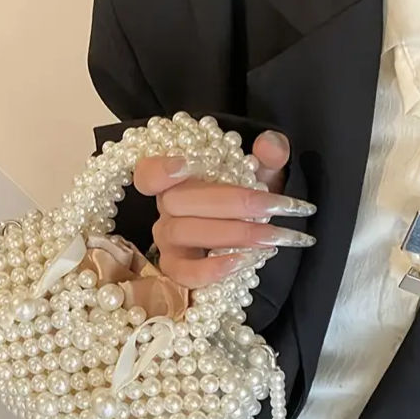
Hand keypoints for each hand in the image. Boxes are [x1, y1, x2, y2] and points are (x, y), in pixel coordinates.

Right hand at [133, 130, 315, 287]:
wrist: (256, 237)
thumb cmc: (250, 202)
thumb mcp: (263, 175)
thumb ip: (269, 156)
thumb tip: (269, 145)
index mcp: (179, 181)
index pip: (149, 173)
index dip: (159, 169)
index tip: (187, 164)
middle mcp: (166, 210)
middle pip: (177, 201)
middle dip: (228, 202)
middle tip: (270, 206)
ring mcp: (167, 242)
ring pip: (182, 232)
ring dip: (230, 233)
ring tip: (269, 236)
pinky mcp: (177, 270)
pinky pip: (185, 272)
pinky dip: (213, 268)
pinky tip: (245, 260)